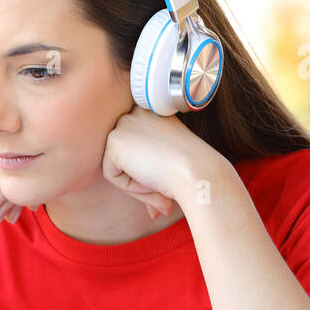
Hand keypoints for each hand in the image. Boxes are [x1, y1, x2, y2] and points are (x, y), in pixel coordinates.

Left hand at [101, 105, 210, 219]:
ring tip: (159, 186)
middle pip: (125, 157)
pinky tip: (150, 181)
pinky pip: (112, 175)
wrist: (198, 172)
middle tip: (164, 195)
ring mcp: (123, 124)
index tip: (167, 183)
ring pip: (117, 166)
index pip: (136, 149)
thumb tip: (149, 198)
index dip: (149, 171)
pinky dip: (130, 187)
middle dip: (141, 180)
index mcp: (153, 112)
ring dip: (136, 184)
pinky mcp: (114, 140)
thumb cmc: (192, 170)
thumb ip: (152, 164)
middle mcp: (136, 112)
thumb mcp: (169, 158)